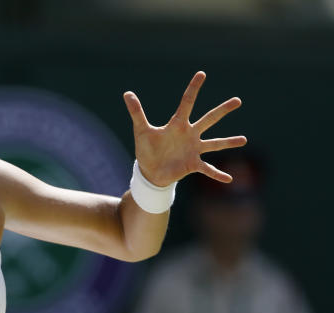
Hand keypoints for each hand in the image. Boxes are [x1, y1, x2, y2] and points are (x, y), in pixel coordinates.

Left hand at [124, 71, 246, 186]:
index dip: (193, 88)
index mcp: (178, 124)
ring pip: (214, 144)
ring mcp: (194, 149)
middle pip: (209, 119)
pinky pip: (208, 169)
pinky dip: (217, 174)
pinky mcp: (193, 165)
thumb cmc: (147, 149)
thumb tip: (127, 94)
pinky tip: (229, 179)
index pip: (187, 103)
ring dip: (228, 142)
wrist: (149, 171)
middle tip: (238, 100)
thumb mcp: (142, 131)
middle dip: (222, 110)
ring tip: (243, 139)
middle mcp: (190, 134)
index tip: (201, 74)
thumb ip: (136, 113)